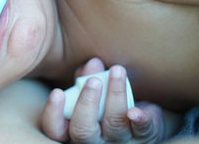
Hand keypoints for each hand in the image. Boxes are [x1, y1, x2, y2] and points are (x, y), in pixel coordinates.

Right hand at [41, 58, 165, 142]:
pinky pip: (143, 130)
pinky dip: (140, 120)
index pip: (56, 130)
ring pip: (114, 124)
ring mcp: (119, 142)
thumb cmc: (107, 104)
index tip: (57, 92)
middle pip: (83, 131)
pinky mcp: (145, 138)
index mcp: (74, 131)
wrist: (143, 119)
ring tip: (117, 70)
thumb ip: (86, 78)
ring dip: (115, 95)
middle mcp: (94, 141)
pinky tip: (136, 111)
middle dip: (86, 104)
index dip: (53, 114)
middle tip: (93, 81)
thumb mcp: (93, 92)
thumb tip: (92, 64)